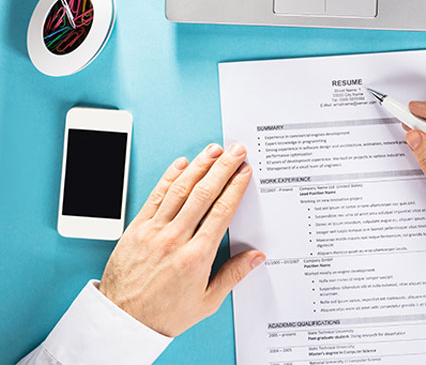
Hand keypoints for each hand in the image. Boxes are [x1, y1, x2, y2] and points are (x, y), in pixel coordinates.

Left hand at [99, 143, 264, 336]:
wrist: (123, 321)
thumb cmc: (164, 314)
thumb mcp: (207, 301)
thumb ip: (234, 275)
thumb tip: (257, 257)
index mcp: (196, 256)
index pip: (221, 211)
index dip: (235, 187)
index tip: (244, 172)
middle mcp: (175, 239)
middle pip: (204, 193)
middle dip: (223, 168)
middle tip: (235, 151)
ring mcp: (154, 231)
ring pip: (180, 189)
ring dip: (199, 166)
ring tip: (213, 150)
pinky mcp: (136, 229)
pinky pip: (155, 196)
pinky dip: (169, 177)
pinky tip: (181, 164)